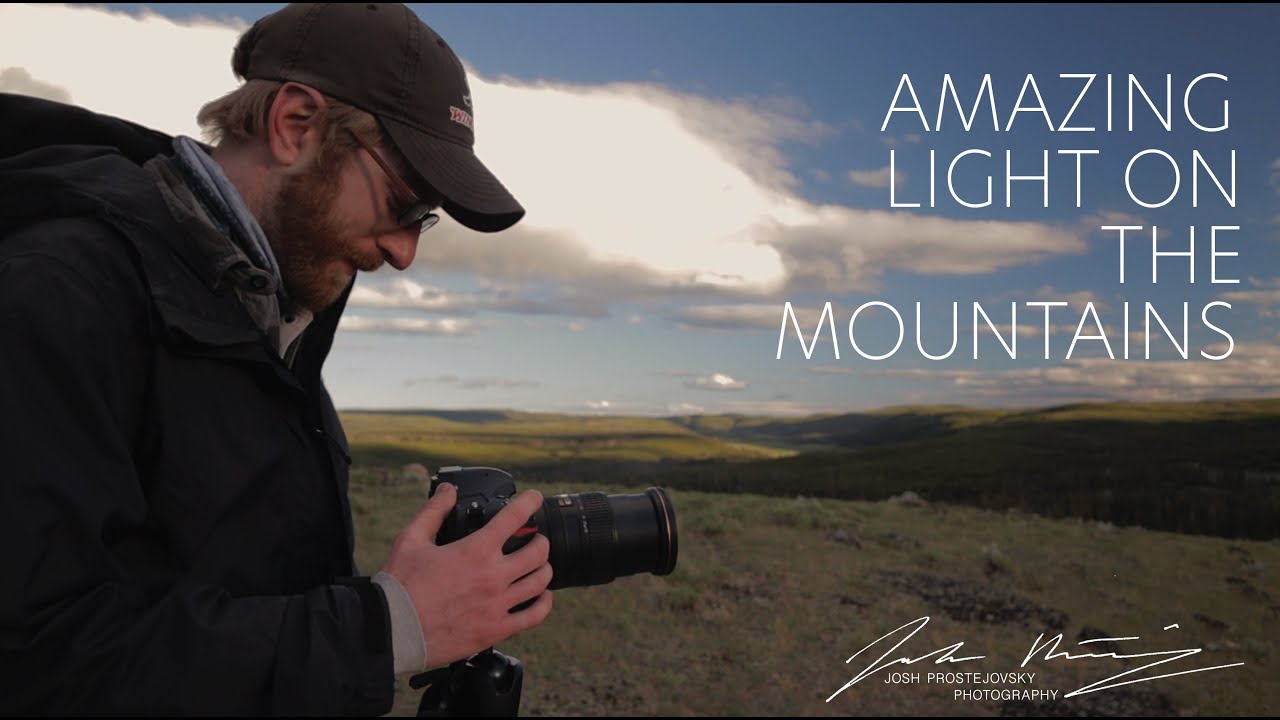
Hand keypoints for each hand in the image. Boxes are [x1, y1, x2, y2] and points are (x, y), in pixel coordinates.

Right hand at [381, 483, 553, 668]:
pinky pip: (534, 616)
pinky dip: (544, 603)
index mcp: (474, 550)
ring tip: (537, 566)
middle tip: (534, 540)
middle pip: (537, 552)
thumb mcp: (411, 540)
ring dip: (543, 569)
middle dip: (539, 540)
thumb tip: (447, 491)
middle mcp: (492, 576)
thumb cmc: (400, 586)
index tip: (533, 498)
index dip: (529, 502)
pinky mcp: (496, 630)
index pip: (514, 517)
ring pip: (540, 582)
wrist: (393, 630)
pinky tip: (541, 597)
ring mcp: (497, 604)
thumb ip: (434, 512)